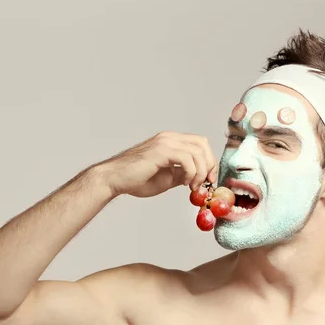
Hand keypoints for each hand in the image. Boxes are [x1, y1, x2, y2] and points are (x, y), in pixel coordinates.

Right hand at [97, 131, 218, 197]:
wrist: (114, 180)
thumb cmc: (136, 180)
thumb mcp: (168, 178)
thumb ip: (183, 174)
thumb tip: (200, 178)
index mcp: (171, 142)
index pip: (200, 144)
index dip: (209, 161)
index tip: (210, 180)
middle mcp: (169, 138)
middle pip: (202, 144)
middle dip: (209, 165)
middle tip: (207, 183)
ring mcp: (165, 142)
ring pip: (197, 151)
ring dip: (201, 172)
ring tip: (192, 186)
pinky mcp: (161, 150)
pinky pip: (187, 159)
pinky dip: (191, 173)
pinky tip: (184, 183)